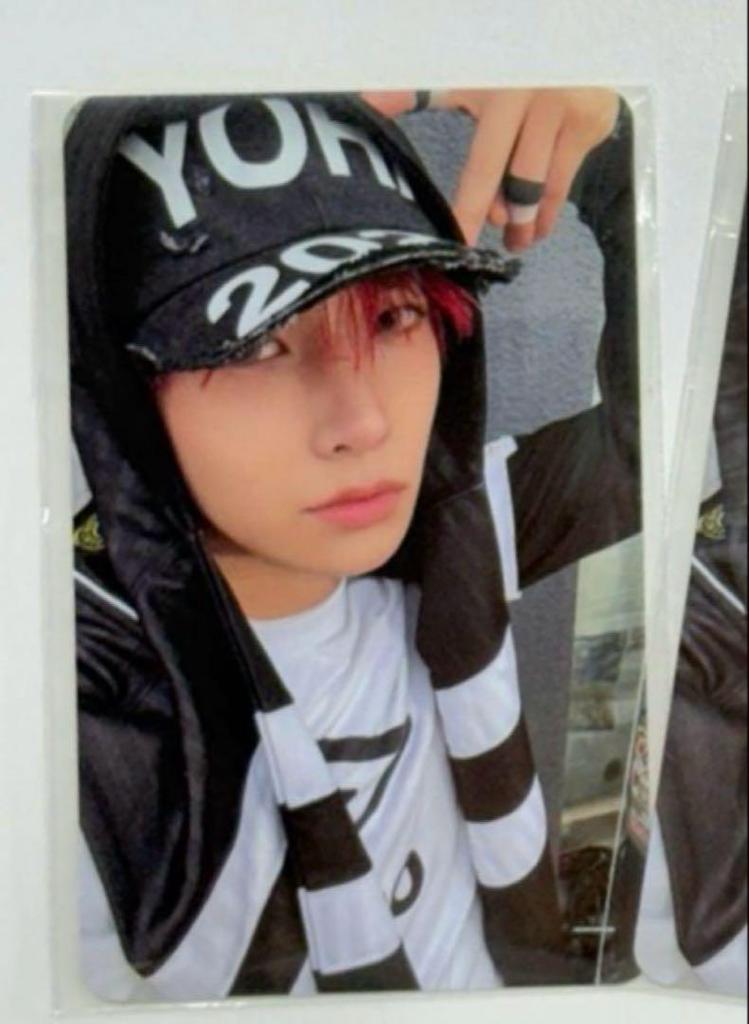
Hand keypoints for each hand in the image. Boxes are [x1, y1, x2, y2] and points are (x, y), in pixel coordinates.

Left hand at [361, 88, 618, 249]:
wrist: (570, 39)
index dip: (470, 208)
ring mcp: (569, 113)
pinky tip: (539, 224)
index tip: (461, 242)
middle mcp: (536, 100)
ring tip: (517, 242)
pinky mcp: (593, 124)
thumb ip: (416, 91)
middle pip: (517, 183)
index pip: (481, 163)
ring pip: (544, 187)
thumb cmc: (506, 63)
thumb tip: (366, 100)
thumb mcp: (463, 73)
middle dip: (504, 220)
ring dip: (528, 222)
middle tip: (495, 249)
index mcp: (497, 90)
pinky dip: (551, 207)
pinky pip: (566, 181)